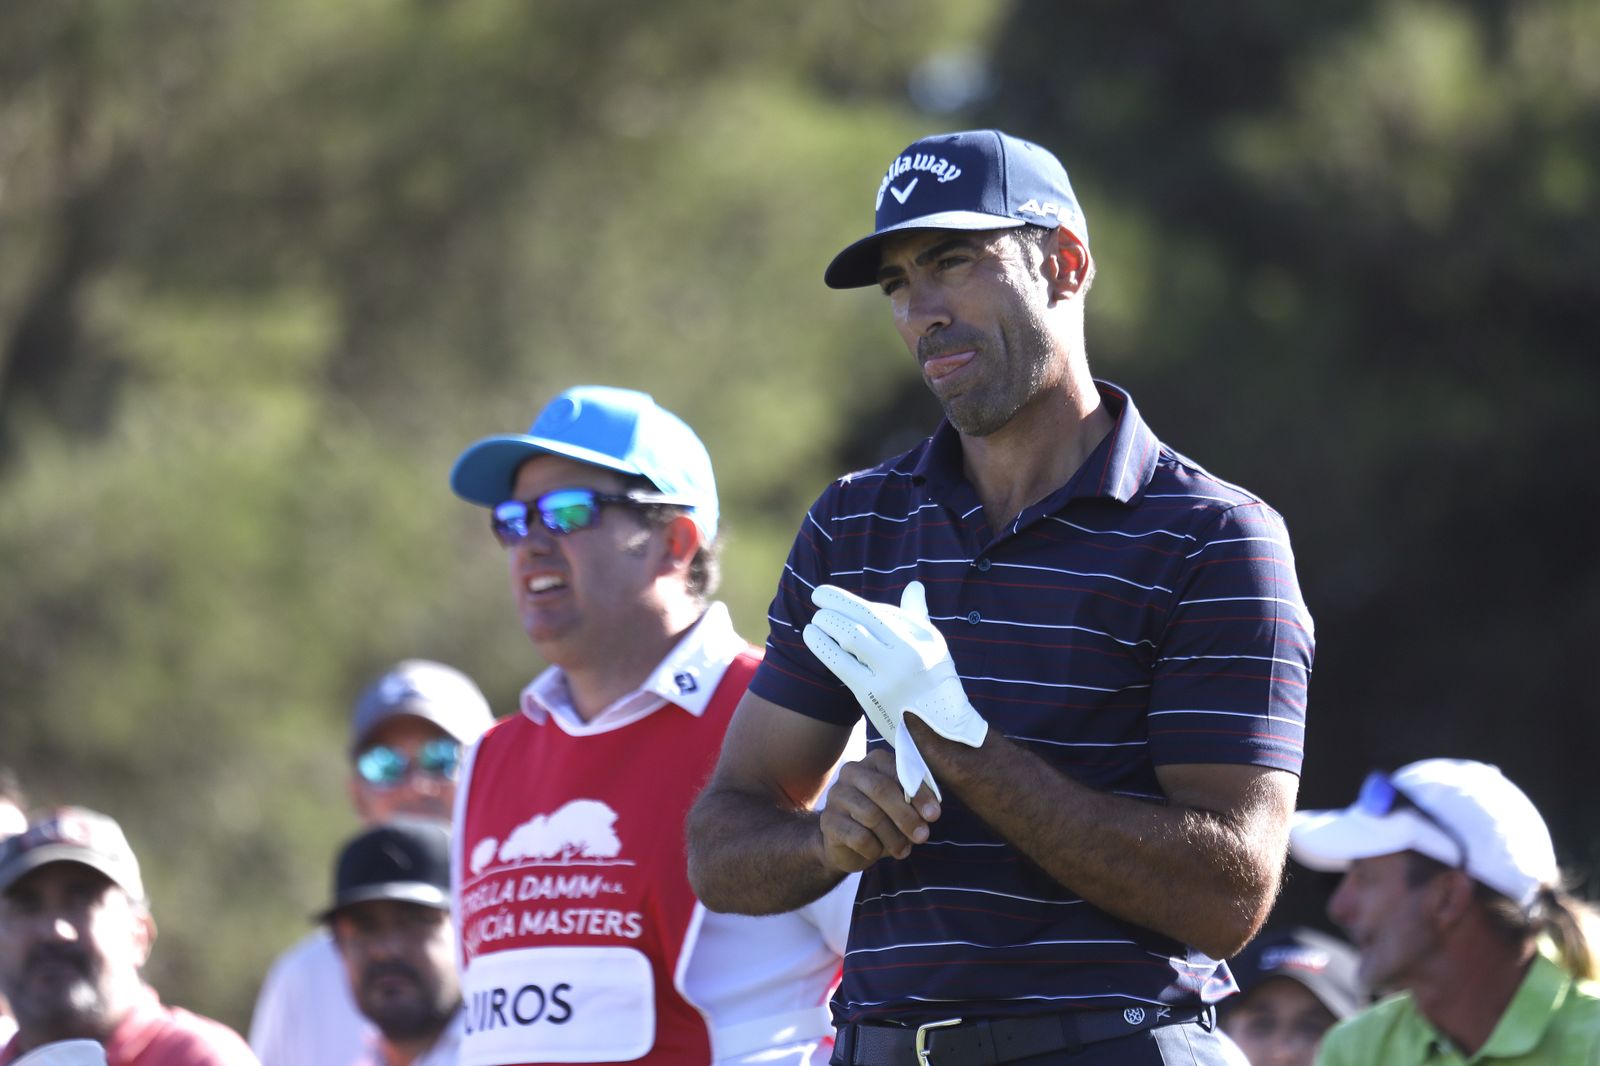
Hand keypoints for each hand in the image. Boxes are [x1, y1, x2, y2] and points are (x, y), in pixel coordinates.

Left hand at [803, 581, 988, 798]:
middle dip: (836, 602)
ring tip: (815, 619)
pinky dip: (823, 646)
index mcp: (924, 637)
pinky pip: (841, 664)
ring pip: (851, 636)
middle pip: (865, 616)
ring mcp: (890, 674)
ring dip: (828, 622)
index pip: (881, 611)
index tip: (837, 600)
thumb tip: (913, 586)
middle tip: (818, 596)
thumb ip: (917, 616)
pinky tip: (811, 636)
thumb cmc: (933, 684)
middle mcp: (909, 652)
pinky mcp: (873, 694)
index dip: (854, 603)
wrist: (942, 732)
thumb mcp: (934, 647)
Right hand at [816, 749, 940, 870]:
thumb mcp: (902, 807)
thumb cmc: (882, 819)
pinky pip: (858, 836)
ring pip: (871, 815)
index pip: (898, 770)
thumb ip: (915, 802)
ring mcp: (836, 795)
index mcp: (873, 762)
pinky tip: (877, 852)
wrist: (847, 844)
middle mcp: (851, 772)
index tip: (934, 815)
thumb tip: (930, 812)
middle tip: (922, 836)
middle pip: (881, 789)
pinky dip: (874, 849)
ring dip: (893, 837)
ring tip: (903, 850)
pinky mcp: (827, 821)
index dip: (918, 793)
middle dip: (906, 816)